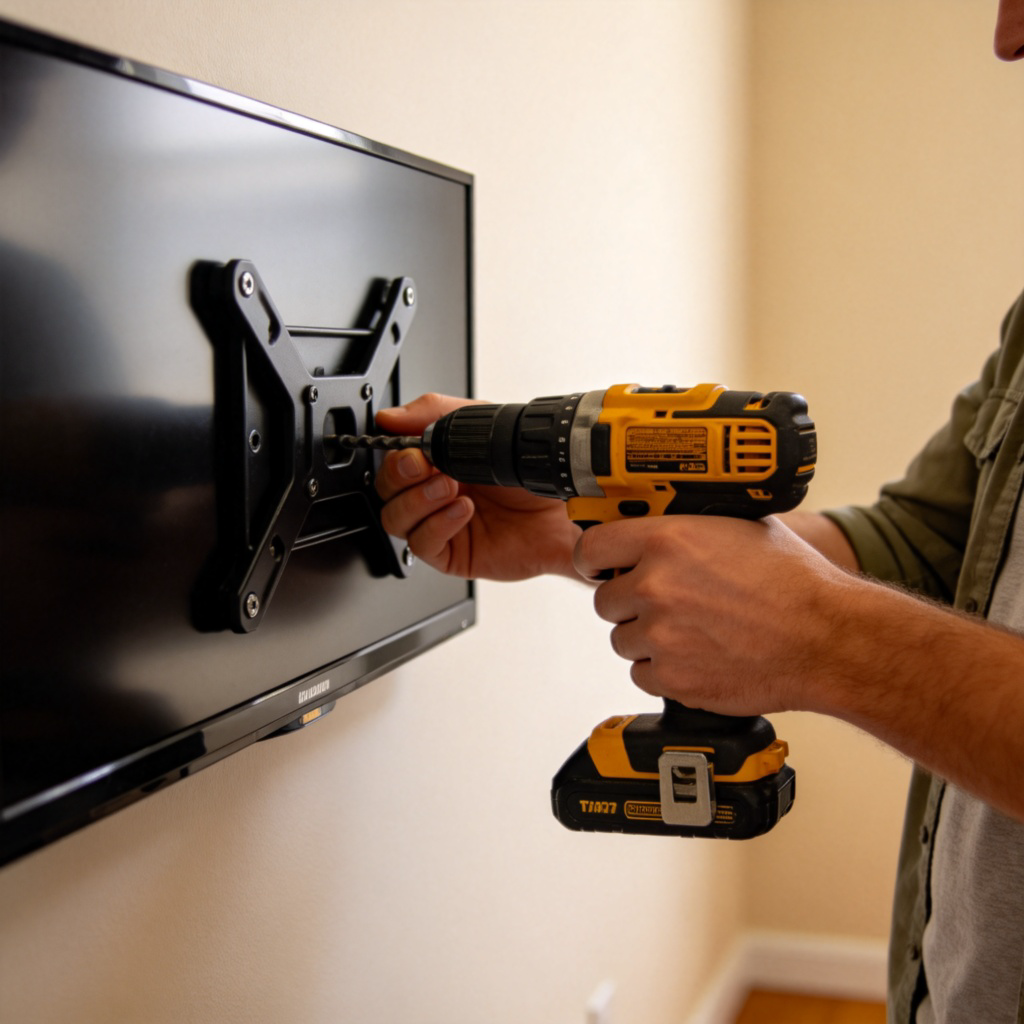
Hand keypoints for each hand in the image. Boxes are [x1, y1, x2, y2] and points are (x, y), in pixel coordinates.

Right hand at [375, 394, 581, 580]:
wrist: (566, 507)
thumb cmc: (533, 473)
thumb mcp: (486, 427)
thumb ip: (437, 413)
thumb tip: (392, 416)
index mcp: (437, 462)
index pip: (392, 460)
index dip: (395, 454)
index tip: (412, 448)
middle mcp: (435, 493)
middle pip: (385, 490)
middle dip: (400, 476)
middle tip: (426, 466)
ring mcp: (441, 524)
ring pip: (395, 519)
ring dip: (418, 500)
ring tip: (450, 487)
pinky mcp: (452, 553)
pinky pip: (422, 545)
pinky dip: (436, 525)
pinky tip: (462, 510)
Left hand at [573, 515, 849, 715]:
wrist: (826, 639)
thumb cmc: (794, 583)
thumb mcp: (740, 526)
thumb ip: (689, 525)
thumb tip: (660, 521)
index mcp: (667, 540)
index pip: (592, 547)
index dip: (594, 559)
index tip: (599, 566)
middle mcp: (656, 586)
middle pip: (605, 600)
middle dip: (629, 603)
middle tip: (664, 604)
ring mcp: (661, 635)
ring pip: (622, 640)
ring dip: (646, 638)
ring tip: (691, 632)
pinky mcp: (672, 678)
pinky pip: (642, 674)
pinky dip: (663, 670)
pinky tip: (698, 656)